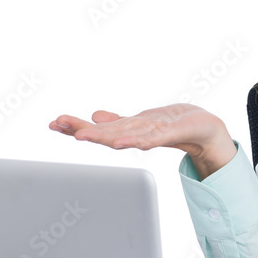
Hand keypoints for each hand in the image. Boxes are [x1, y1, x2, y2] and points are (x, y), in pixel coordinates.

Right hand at [48, 104, 236, 178]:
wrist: (204, 129)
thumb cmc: (172, 124)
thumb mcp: (141, 120)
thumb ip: (119, 121)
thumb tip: (96, 115)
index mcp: (128, 130)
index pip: (98, 128)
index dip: (76, 126)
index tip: (54, 123)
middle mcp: (136, 135)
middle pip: (105, 133)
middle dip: (80, 130)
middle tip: (56, 125)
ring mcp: (151, 135)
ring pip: (121, 136)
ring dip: (100, 137)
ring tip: (79, 135)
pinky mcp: (170, 134)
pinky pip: (149, 138)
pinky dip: (133, 141)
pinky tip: (118, 142)